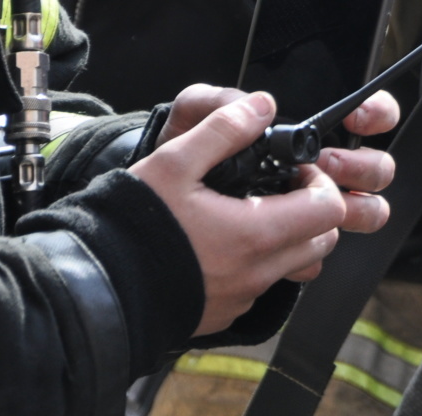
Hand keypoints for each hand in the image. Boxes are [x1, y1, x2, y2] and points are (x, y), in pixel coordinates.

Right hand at [132, 91, 395, 334]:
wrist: (92, 289)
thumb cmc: (131, 226)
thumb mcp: (174, 162)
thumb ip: (223, 130)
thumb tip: (262, 106)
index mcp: (256, 233)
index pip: (329, 208)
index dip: (318, 181)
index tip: (293, 170)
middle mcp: (257, 273)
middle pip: (321, 241)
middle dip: (311, 210)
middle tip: (278, 189)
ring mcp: (241, 298)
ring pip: (294, 267)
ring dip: (289, 239)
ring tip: (251, 215)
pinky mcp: (222, 315)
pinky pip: (260, 288)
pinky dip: (258, 265)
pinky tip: (223, 245)